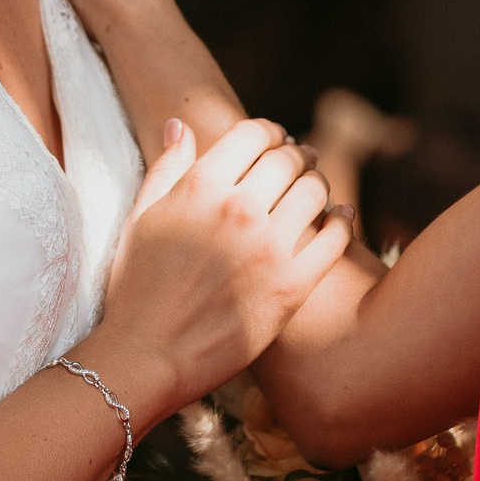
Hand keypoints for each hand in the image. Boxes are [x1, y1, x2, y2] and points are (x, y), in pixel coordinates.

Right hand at [85, 116, 352, 419]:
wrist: (149, 356)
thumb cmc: (136, 288)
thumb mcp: (141, 218)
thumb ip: (167, 167)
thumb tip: (181, 123)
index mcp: (201, 187)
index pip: (253, 133)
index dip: (269, 130)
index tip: (274, 139)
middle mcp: (239, 210)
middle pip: (288, 158)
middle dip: (296, 153)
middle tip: (301, 158)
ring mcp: (269, 248)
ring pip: (315, 192)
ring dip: (318, 183)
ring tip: (315, 189)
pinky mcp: (293, 287)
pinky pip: (335, 239)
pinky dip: (342, 222)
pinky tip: (341, 218)